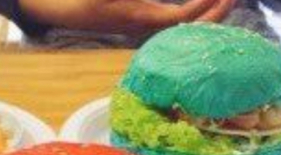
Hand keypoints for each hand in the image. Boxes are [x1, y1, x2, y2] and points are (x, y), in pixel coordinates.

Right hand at [18, 0, 235, 33]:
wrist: (56, 6)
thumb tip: (172, 6)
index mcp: (142, 17)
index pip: (186, 17)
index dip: (208, 6)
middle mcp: (147, 26)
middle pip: (190, 27)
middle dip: (216, 12)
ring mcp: (144, 25)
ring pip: (185, 27)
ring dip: (206, 14)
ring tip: (224, 0)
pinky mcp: (141, 21)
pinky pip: (175, 21)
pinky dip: (192, 13)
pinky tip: (202, 4)